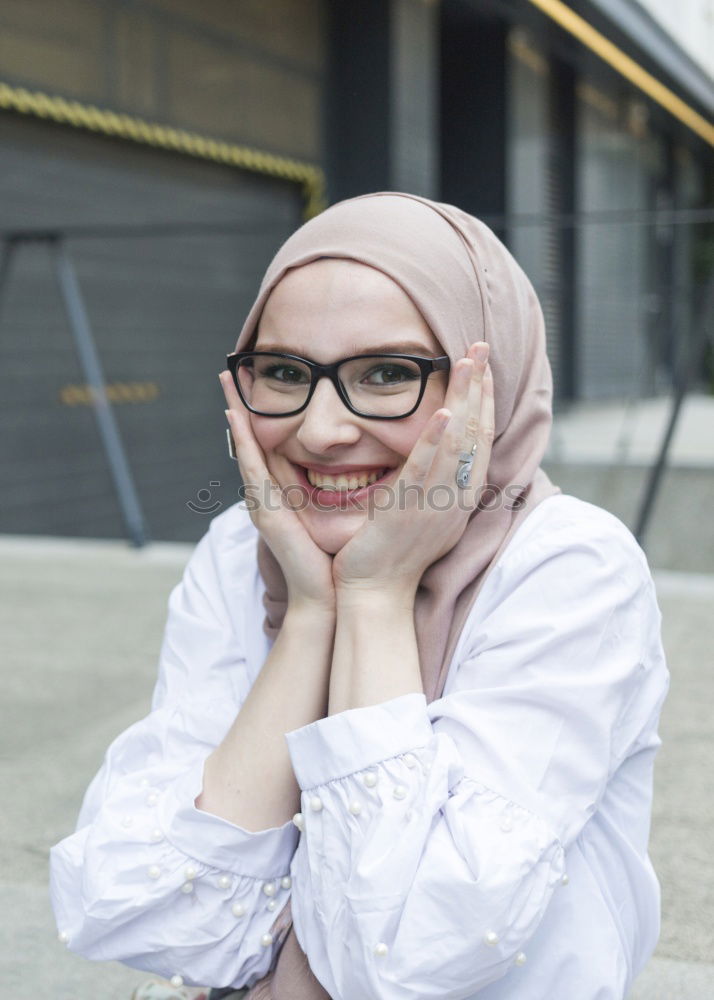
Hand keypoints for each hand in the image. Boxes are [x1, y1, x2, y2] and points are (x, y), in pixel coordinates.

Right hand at [219, 372, 335, 615]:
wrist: (327, 595)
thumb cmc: (334, 559)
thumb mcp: (335, 516)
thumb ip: (338, 490)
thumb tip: (358, 465)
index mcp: (283, 494)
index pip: (267, 447)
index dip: (257, 417)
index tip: (253, 387)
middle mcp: (267, 495)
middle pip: (249, 442)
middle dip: (237, 407)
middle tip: (228, 372)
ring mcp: (262, 502)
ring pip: (245, 448)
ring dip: (234, 415)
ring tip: (225, 384)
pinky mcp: (266, 511)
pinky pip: (252, 469)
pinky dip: (243, 442)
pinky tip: (235, 419)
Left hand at [331, 342, 494, 601]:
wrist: (376, 594)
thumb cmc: (393, 554)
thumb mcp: (421, 511)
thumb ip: (430, 480)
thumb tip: (435, 450)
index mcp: (459, 497)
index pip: (478, 440)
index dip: (483, 401)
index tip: (483, 367)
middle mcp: (455, 499)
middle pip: (475, 434)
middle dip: (479, 388)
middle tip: (482, 346)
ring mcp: (435, 505)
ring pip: (457, 446)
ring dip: (464, 401)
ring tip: (468, 363)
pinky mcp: (409, 512)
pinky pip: (426, 472)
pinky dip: (437, 442)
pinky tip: (444, 414)